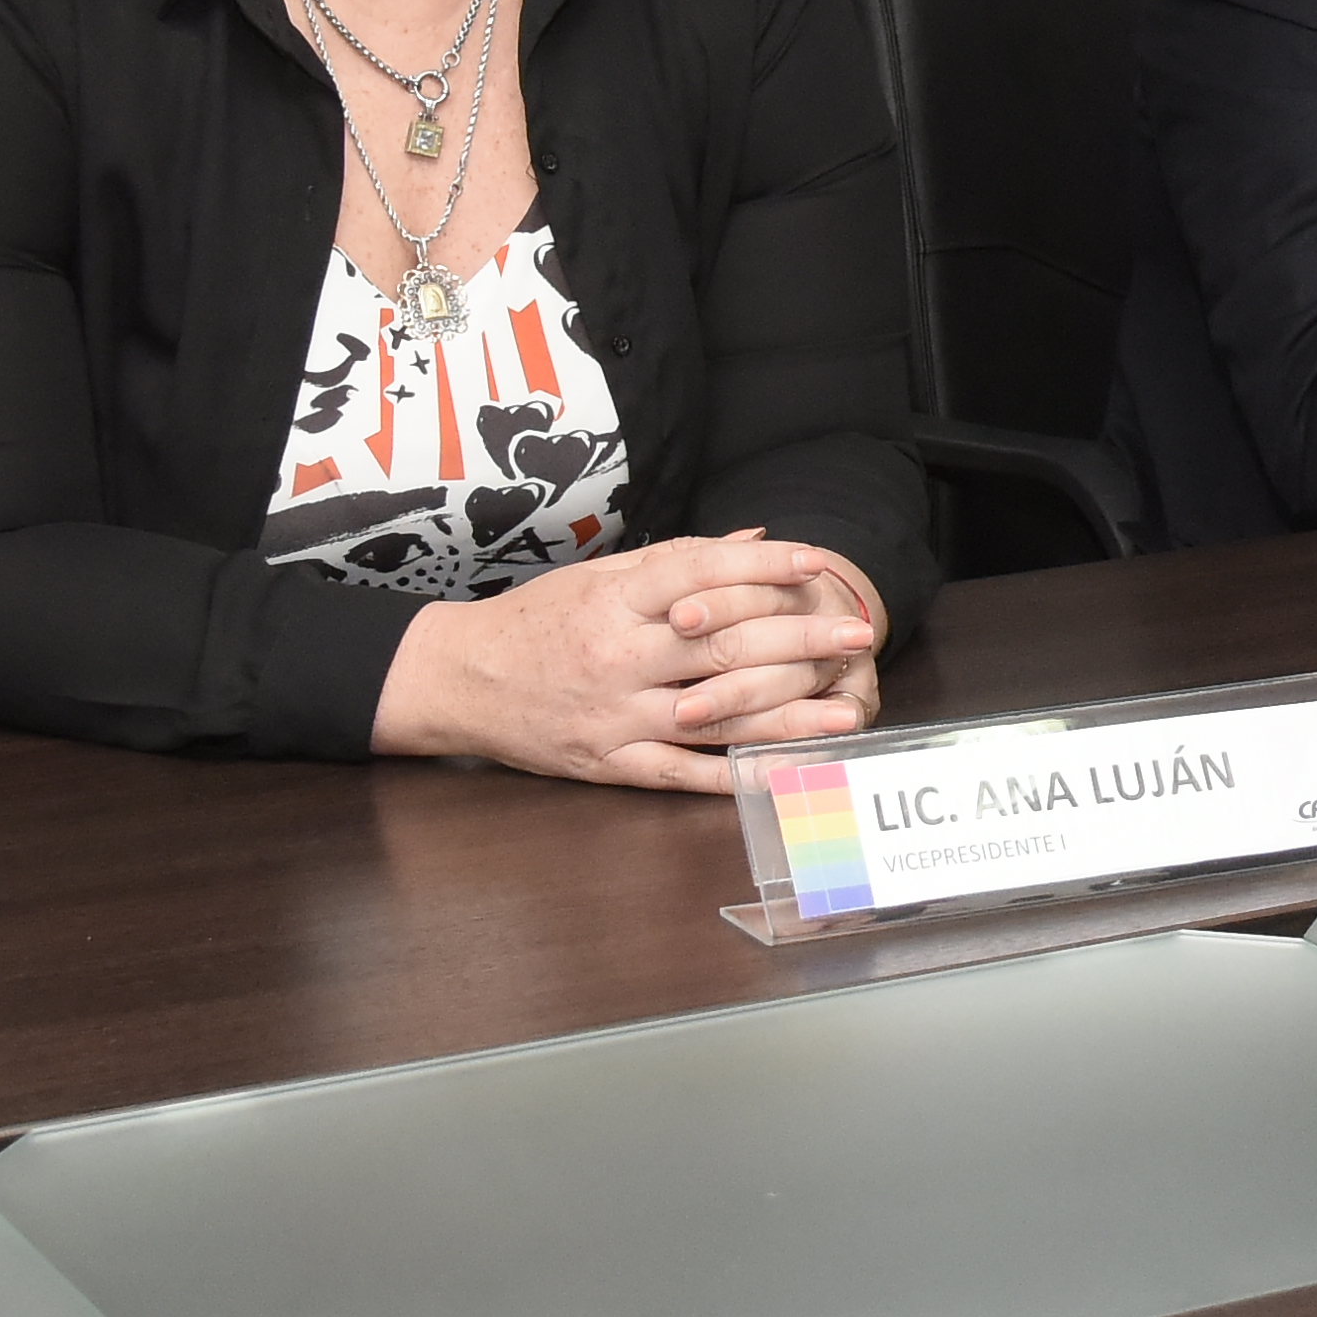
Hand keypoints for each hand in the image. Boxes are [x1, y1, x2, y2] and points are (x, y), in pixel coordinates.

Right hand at [374, 534, 883, 793]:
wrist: (458, 680)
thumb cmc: (534, 622)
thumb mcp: (597, 576)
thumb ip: (677, 562)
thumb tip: (756, 542)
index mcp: (615, 600)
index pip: (701, 575)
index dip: (764, 569)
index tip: (819, 565)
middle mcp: (619, 655)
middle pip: (723, 643)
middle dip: (799, 638)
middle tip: (857, 632)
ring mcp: (616, 714)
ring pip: (714, 713)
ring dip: (788, 713)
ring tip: (845, 708)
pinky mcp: (610, 763)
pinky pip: (682, 774)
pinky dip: (735, 775)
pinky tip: (785, 771)